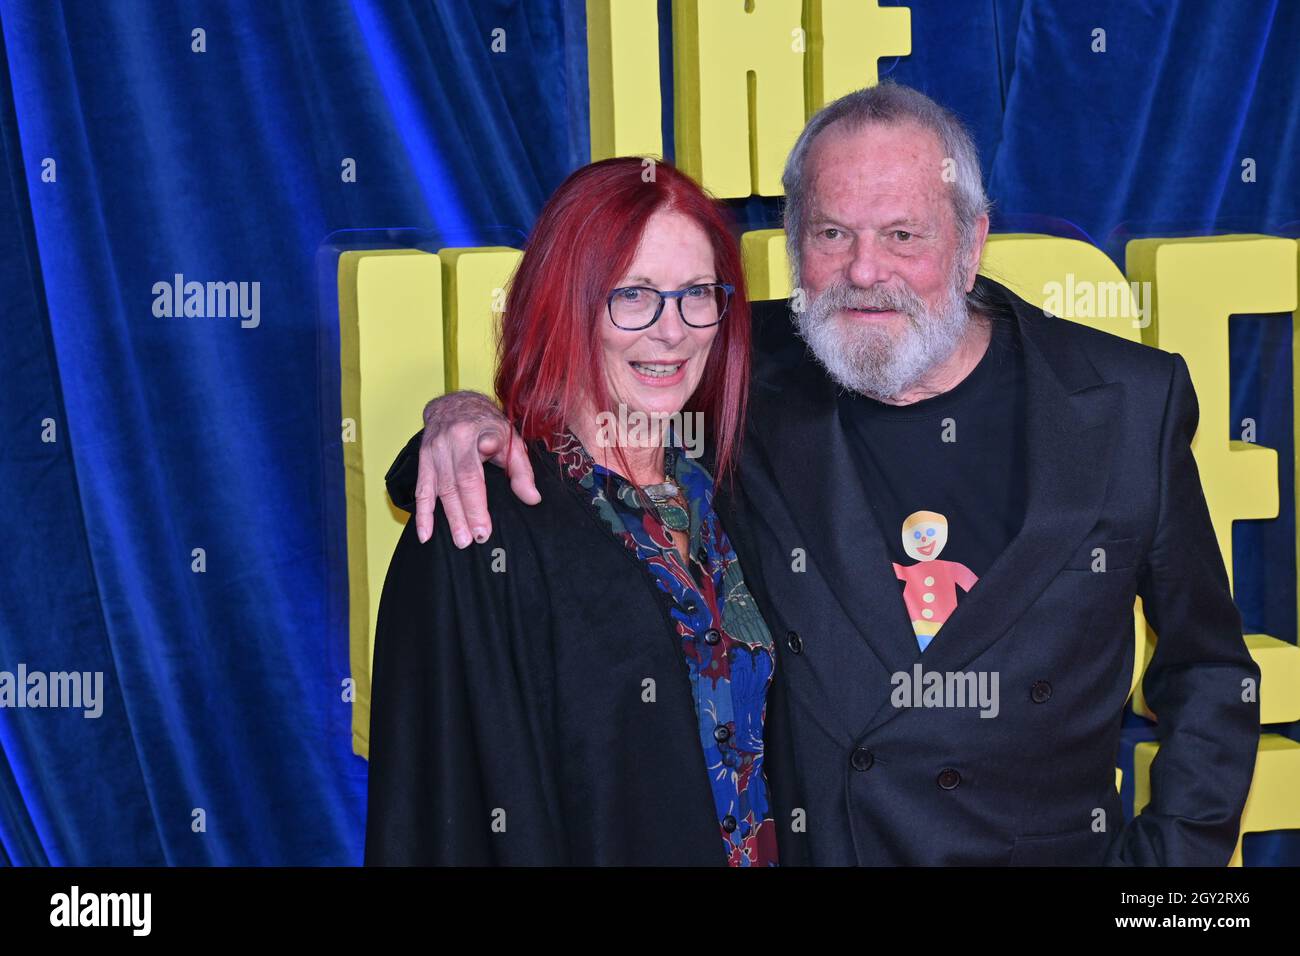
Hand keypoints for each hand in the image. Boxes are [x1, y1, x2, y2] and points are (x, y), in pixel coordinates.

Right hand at [415, 391, 539, 545]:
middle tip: (477, 540)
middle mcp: (450, 441)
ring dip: (448, 518)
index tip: (484, 524)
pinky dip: (422, 514)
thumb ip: (522, 470)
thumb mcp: (511, 440)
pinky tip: (425, 534)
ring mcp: (433, 451)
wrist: (455, 404)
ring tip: (461, 542)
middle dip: (465, 515)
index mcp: (475, 433)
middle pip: (456, 485)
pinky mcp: (423, 460)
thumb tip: (533, 499)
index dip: (477, 501)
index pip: (474, 474)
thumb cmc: (488, 425)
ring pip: (439, 490)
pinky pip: (421, 490)